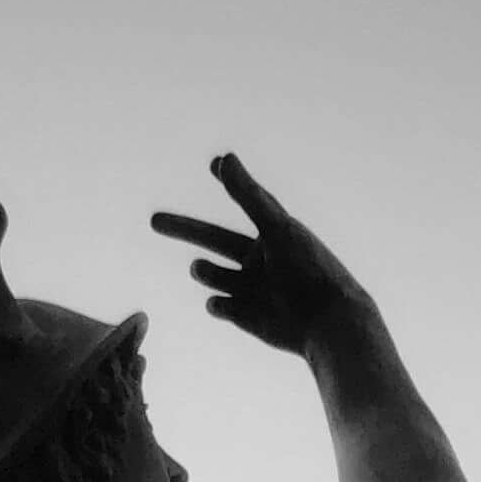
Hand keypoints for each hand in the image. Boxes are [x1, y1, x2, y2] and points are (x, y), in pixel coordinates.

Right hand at [150, 152, 361, 356]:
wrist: (326, 322)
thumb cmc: (308, 268)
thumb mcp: (276, 227)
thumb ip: (248, 195)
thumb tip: (225, 159)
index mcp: (269, 234)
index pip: (242, 203)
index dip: (229, 183)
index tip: (215, 164)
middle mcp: (258, 260)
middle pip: (212, 240)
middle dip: (184, 229)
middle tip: (154, 220)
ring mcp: (251, 289)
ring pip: (214, 276)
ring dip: (204, 270)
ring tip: (199, 267)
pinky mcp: (246, 318)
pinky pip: (220, 307)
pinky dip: (217, 303)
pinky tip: (222, 303)